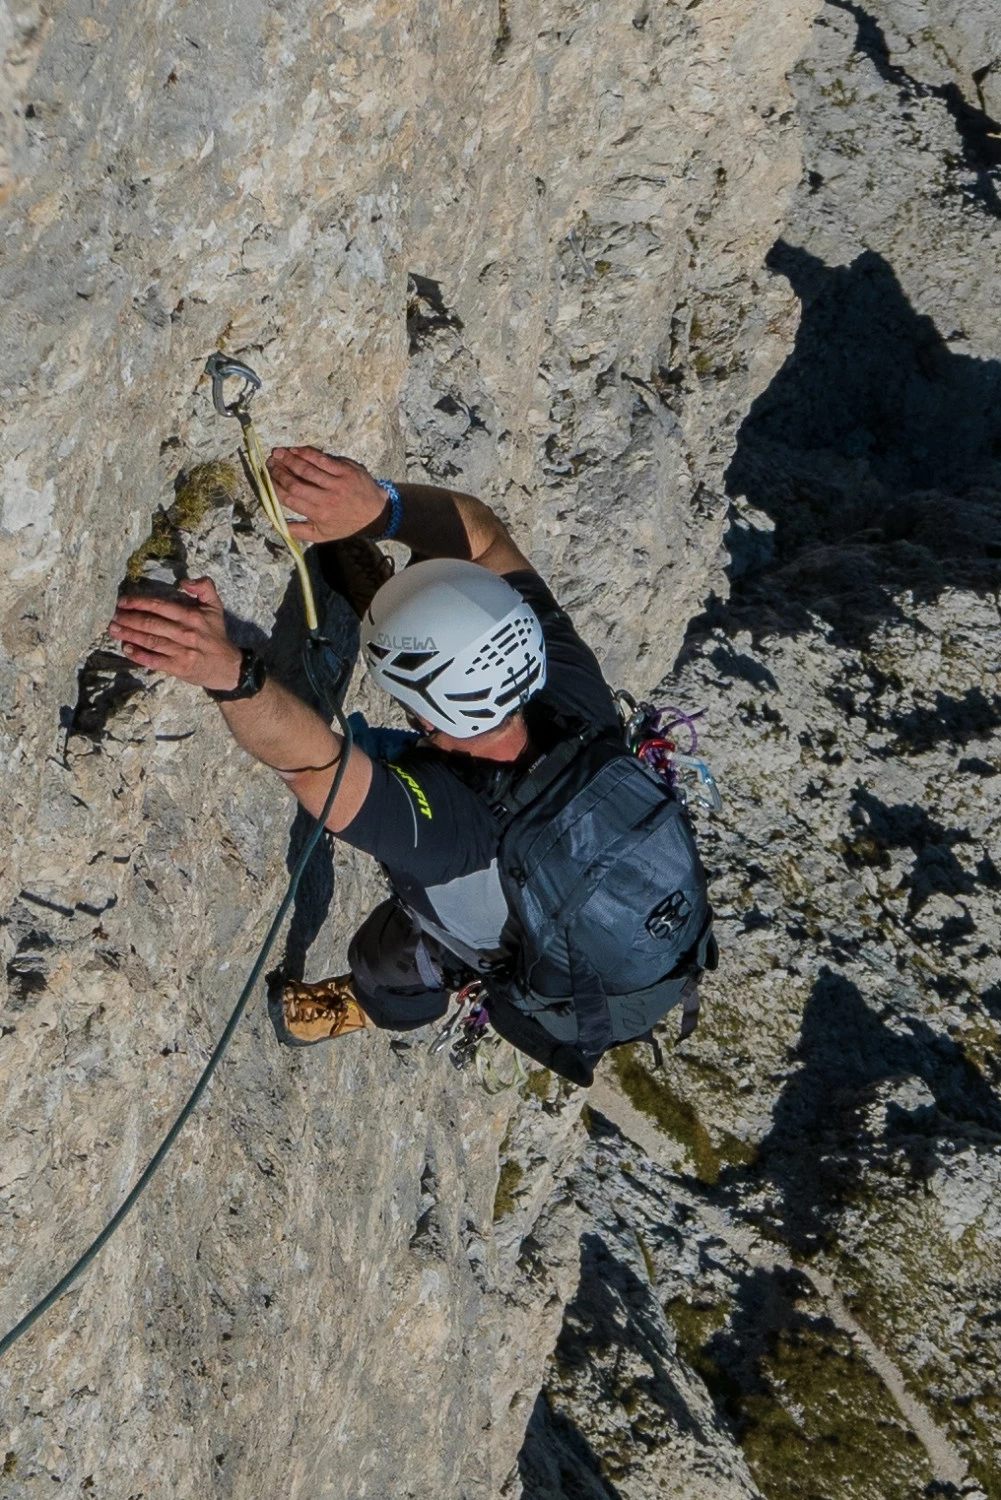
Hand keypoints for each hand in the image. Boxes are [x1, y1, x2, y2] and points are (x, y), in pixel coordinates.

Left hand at [108, 578, 243, 691]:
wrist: (227, 666)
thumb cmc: (216, 634)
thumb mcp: (215, 607)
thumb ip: (205, 587)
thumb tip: (184, 581)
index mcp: (192, 616)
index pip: (160, 606)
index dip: (139, 602)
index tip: (123, 602)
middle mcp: (185, 633)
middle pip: (151, 624)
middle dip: (129, 619)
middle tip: (114, 616)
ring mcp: (181, 651)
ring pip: (150, 641)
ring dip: (129, 635)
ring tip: (114, 630)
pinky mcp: (178, 667)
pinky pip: (154, 660)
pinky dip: (139, 655)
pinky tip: (126, 649)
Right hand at [266, 446, 387, 543]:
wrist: (376, 514)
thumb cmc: (346, 525)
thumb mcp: (322, 535)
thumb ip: (299, 531)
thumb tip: (277, 524)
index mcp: (319, 514)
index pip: (290, 498)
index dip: (275, 486)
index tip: (266, 478)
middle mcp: (327, 499)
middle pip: (295, 482)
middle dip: (279, 471)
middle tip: (269, 463)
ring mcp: (337, 483)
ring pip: (307, 468)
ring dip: (290, 459)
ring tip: (277, 453)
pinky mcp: (346, 470)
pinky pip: (323, 459)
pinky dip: (307, 453)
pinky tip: (296, 449)